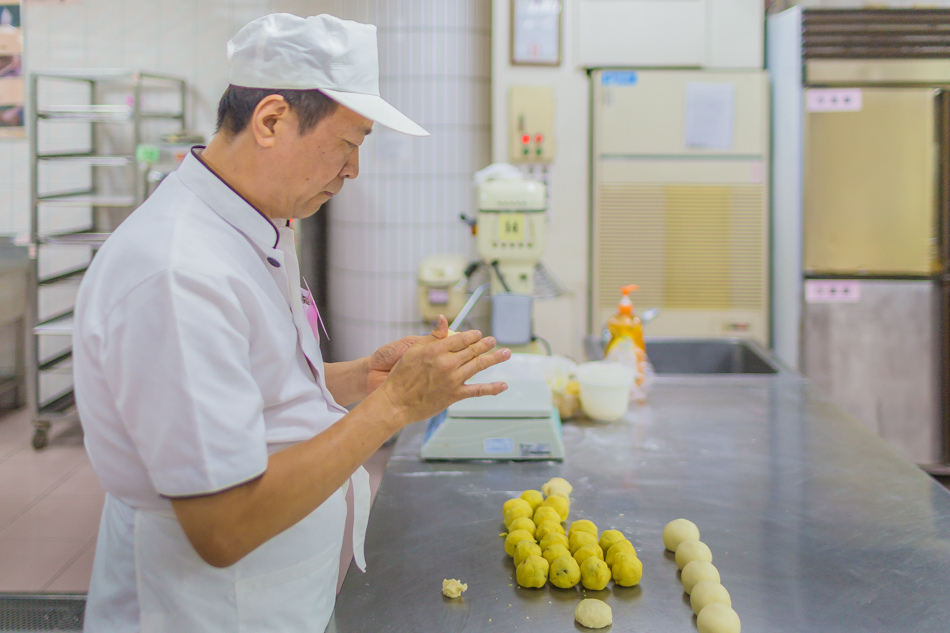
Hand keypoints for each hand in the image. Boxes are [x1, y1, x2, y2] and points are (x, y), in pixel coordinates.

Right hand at [374, 316, 509, 426]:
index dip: (472, 335)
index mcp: (437, 349)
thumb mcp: (414, 350)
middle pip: (473, 350)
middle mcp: (447, 363)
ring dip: (494, 358)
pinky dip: (492, 388)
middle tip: (494, 341)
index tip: (478, 334)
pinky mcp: (454, 394)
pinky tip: (503, 385)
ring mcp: (453, 379)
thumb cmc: (401, 375)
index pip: (461, 338)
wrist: (396, 401)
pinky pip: (477, 390)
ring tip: (506, 353)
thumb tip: (443, 319)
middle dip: (486, 344)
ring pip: (479, 365)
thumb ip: (432, 335)